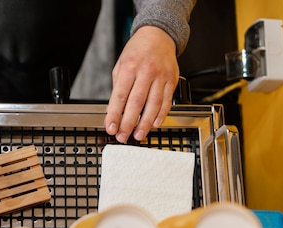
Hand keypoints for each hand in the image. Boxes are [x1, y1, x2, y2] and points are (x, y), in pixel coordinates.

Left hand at [105, 26, 179, 142]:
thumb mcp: (121, 65)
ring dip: (145, 123)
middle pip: (136, 103)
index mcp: (129, 67)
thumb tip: (114, 110)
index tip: (110, 127)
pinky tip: (154, 124)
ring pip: (153, 105)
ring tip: (139, 134)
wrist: (158, 35)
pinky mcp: (172, 80)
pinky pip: (166, 101)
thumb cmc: (137, 51)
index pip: (119, 96)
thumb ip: (118, 87)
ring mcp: (161, 76)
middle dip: (128, 123)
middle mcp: (146, 72)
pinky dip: (161, 115)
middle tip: (123, 136)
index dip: (114, 114)